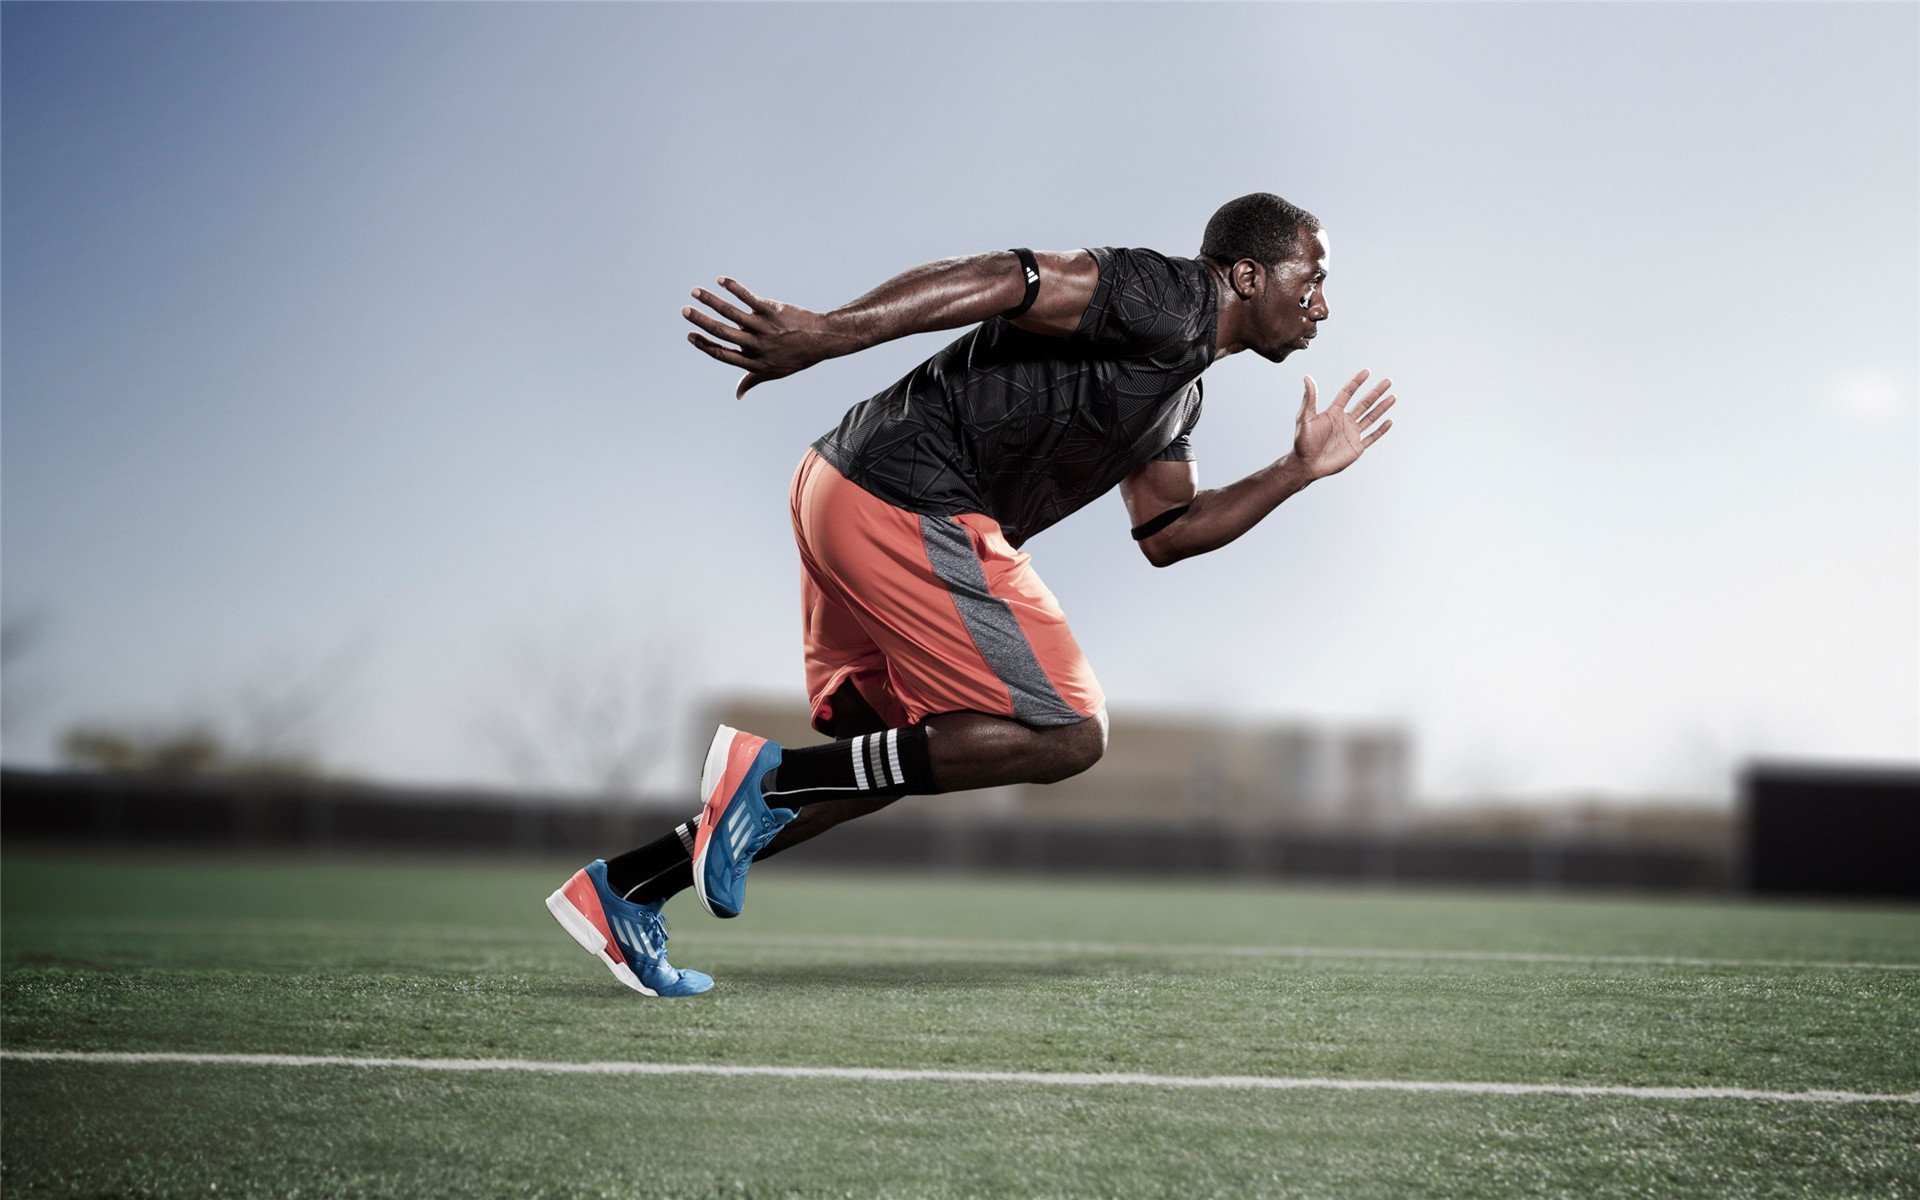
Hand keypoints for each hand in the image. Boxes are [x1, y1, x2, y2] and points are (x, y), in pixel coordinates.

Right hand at [682, 278, 850, 398]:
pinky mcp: (771, 310)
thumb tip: (738, 395)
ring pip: (731, 313)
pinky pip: (748, 297)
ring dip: (711, 301)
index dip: (705, 346)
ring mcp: (763, 327)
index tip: (690, 335)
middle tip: (684, 311)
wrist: (820, 339)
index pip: (723, 354)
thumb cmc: (795, 357)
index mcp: (753, 361)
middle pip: (722, 332)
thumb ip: (752, 380)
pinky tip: (720, 280)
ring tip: (695, 291)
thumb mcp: (774, 373)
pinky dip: (734, 288)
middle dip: (701, 321)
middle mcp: (756, 345)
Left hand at [1293, 369, 1395, 479]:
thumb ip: (1309, 398)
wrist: (1307, 464)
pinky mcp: (1356, 447)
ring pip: (1371, 418)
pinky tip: (1389, 421)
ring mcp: (1352, 434)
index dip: (1357, 382)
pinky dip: (1381, 430)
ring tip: (1393, 397)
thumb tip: (1307, 377)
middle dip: (1376, 392)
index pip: (1348, 393)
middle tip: (1388, 381)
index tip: (1366, 372)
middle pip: (1364, 403)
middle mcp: (1344, 421)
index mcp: (1333, 412)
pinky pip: (1372, 437)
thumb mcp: (1305, 418)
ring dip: (1382, 408)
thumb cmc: (1302, 442)